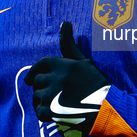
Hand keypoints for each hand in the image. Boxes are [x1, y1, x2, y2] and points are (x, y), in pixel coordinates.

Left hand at [24, 22, 109, 136]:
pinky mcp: (50, 112)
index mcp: (62, 65)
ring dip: (43, 100)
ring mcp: (51, 95)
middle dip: (42, 86)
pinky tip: (56, 113)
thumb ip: (69, 44)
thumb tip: (65, 23)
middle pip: (37, 81)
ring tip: (57, 103)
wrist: (105, 108)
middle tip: (53, 92)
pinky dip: (44, 113)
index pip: (40, 64)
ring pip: (37, 96)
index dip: (35, 71)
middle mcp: (55, 78)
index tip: (32, 78)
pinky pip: (39, 111)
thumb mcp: (83, 61)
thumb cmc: (96, 83)